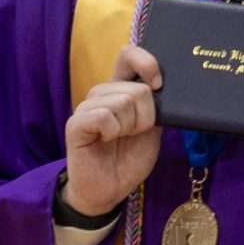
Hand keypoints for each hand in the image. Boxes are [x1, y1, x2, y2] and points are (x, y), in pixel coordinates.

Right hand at [62, 45, 161, 216]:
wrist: (110, 189)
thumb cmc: (129, 159)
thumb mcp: (153, 131)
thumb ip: (157, 107)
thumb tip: (168, 87)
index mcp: (121, 89)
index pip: (129, 55)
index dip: (147, 63)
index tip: (159, 85)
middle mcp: (102, 93)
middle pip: (136, 88)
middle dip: (145, 117)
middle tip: (134, 133)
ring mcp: (87, 107)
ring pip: (121, 102)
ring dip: (129, 127)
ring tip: (119, 139)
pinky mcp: (75, 124)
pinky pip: (103, 115)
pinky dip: (112, 131)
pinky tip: (106, 140)